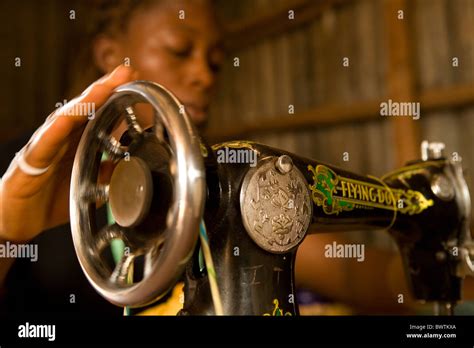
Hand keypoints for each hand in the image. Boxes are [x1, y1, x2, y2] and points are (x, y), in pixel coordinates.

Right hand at [0, 65, 135, 241]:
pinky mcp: (30, 163)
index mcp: (74, 141)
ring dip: (85, 102)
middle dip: (105, 88)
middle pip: (84, 108)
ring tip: (104, 87)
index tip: (134, 78)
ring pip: (65, 119)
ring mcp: (44, 146)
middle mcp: (60, 138)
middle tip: (126, 71)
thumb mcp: (86, 184)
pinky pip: (43, 144)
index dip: (114, 95)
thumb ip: (105, 171)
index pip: (96, 113)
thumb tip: (128, 162)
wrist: (16, 220)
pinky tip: (67, 119)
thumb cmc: (49, 198)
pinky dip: (55, 132)